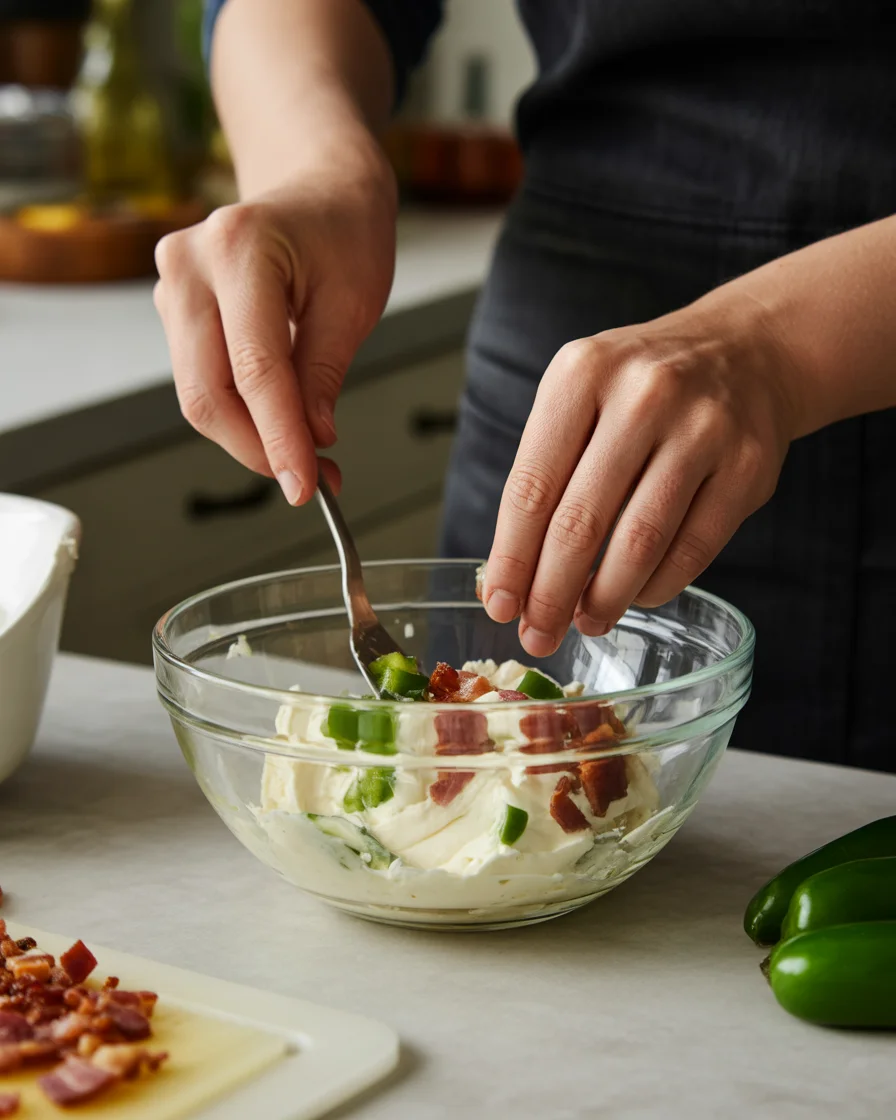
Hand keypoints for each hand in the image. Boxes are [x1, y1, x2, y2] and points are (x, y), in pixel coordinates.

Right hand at [153, 161, 396, 502]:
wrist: (317, 186)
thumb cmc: (343, 231)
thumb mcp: (354, 302)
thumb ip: (323, 374)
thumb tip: (310, 441)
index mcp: (240, 248)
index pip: (255, 369)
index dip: (279, 438)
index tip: (306, 485)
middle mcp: (190, 263)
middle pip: (207, 391)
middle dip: (258, 448)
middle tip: (310, 480)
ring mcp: (173, 284)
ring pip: (199, 393)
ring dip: (249, 437)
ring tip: (306, 454)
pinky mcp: (174, 307)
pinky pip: (201, 379)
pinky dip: (240, 414)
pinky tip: (278, 424)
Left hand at [481, 297, 801, 656]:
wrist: (745, 351)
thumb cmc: (641, 388)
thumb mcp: (581, 395)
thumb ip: (545, 472)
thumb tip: (509, 577)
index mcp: (583, 373)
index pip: (532, 486)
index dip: (512, 558)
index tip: (499, 605)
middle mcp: (643, 395)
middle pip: (580, 521)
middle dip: (551, 593)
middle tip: (538, 635)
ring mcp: (702, 429)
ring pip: (639, 542)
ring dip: (604, 599)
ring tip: (586, 623)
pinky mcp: (748, 467)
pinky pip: (692, 549)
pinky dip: (657, 586)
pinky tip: (636, 596)